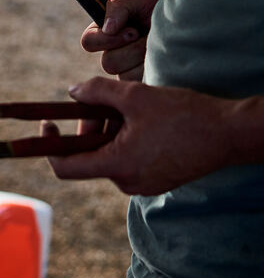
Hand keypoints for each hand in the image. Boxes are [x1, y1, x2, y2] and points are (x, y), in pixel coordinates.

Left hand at [40, 77, 233, 194]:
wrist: (230, 134)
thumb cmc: (185, 115)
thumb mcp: (135, 96)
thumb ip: (97, 92)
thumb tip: (71, 92)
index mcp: (117, 166)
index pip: (65, 167)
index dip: (49, 146)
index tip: (47, 125)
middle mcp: (127, 182)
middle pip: (89, 156)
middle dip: (88, 128)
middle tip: (102, 104)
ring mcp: (143, 184)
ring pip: (109, 156)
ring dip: (109, 131)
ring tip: (129, 108)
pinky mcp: (156, 180)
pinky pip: (128, 160)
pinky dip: (125, 140)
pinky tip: (143, 121)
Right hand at [81, 0, 160, 80]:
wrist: (195, 28)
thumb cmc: (166, 12)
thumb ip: (118, 5)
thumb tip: (107, 28)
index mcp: (108, 34)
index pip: (88, 42)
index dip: (105, 39)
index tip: (131, 30)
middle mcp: (115, 55)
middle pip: (108, 62)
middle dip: (133, 49)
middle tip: (149, 39)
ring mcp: (129, 73)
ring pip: (125, 75)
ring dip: (146, 58)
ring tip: (162, 48)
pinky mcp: (144, 85)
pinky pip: (142, 83)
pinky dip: (157, 69)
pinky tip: (166, 60)